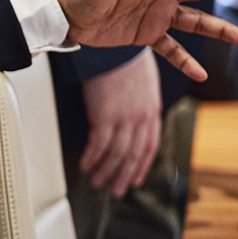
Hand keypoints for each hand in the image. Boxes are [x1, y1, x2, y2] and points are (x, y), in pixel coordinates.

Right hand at [78, 48, 160, 198]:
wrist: (114, 48)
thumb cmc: (125, 58)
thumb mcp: (143, 82)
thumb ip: (140, 104)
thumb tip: (131, 119)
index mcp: (152, 110)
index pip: (150, 146)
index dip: (142, 166)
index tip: (135, 179)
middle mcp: (141, 118)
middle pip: (134, 155)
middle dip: (124, 176)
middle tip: (116, 190)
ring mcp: (124, 119)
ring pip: (117, 154)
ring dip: (106, 171)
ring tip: (96, 181)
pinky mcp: (105, 116)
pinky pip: (99, 145)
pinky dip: (92, 158)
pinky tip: (85, 165)